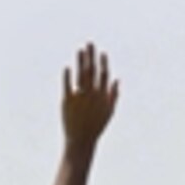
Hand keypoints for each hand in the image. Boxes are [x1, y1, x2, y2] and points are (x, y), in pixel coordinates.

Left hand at [62, 42, 118, 162]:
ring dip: (81, 61)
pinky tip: (67, 67)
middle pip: (92, 71)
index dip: (103, 63)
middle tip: (89, 43)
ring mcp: (80, 97)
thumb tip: (118, 79)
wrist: (81, 140)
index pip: (104, 75)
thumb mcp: (109, 111)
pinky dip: (67, 76)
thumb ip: (114, 95)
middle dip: (91, 56)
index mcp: (103, 96)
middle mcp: (92, 94)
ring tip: (80, 50)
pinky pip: (67, 85)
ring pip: (81, 75)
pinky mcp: (68, 101)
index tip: (101, 52)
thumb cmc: (96, 126)